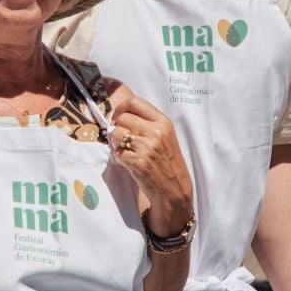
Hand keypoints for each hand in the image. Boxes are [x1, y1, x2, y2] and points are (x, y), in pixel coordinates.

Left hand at [111, 93, 190, 230]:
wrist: (174, 188)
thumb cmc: (167, 162)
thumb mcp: (165, 136)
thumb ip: (148, 123)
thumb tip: (120, 115)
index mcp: (164, 122)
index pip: (136, 102)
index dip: (121, 107)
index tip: (117, 115)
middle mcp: (156, 132)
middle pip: (123, 117)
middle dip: (118, 126)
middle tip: (122, 137)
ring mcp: (147, 147)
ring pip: (116, 133)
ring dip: (116, 142)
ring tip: (125, 149)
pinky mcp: (138, 162)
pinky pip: (117, 152)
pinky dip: (118, 157)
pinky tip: (128, 162)